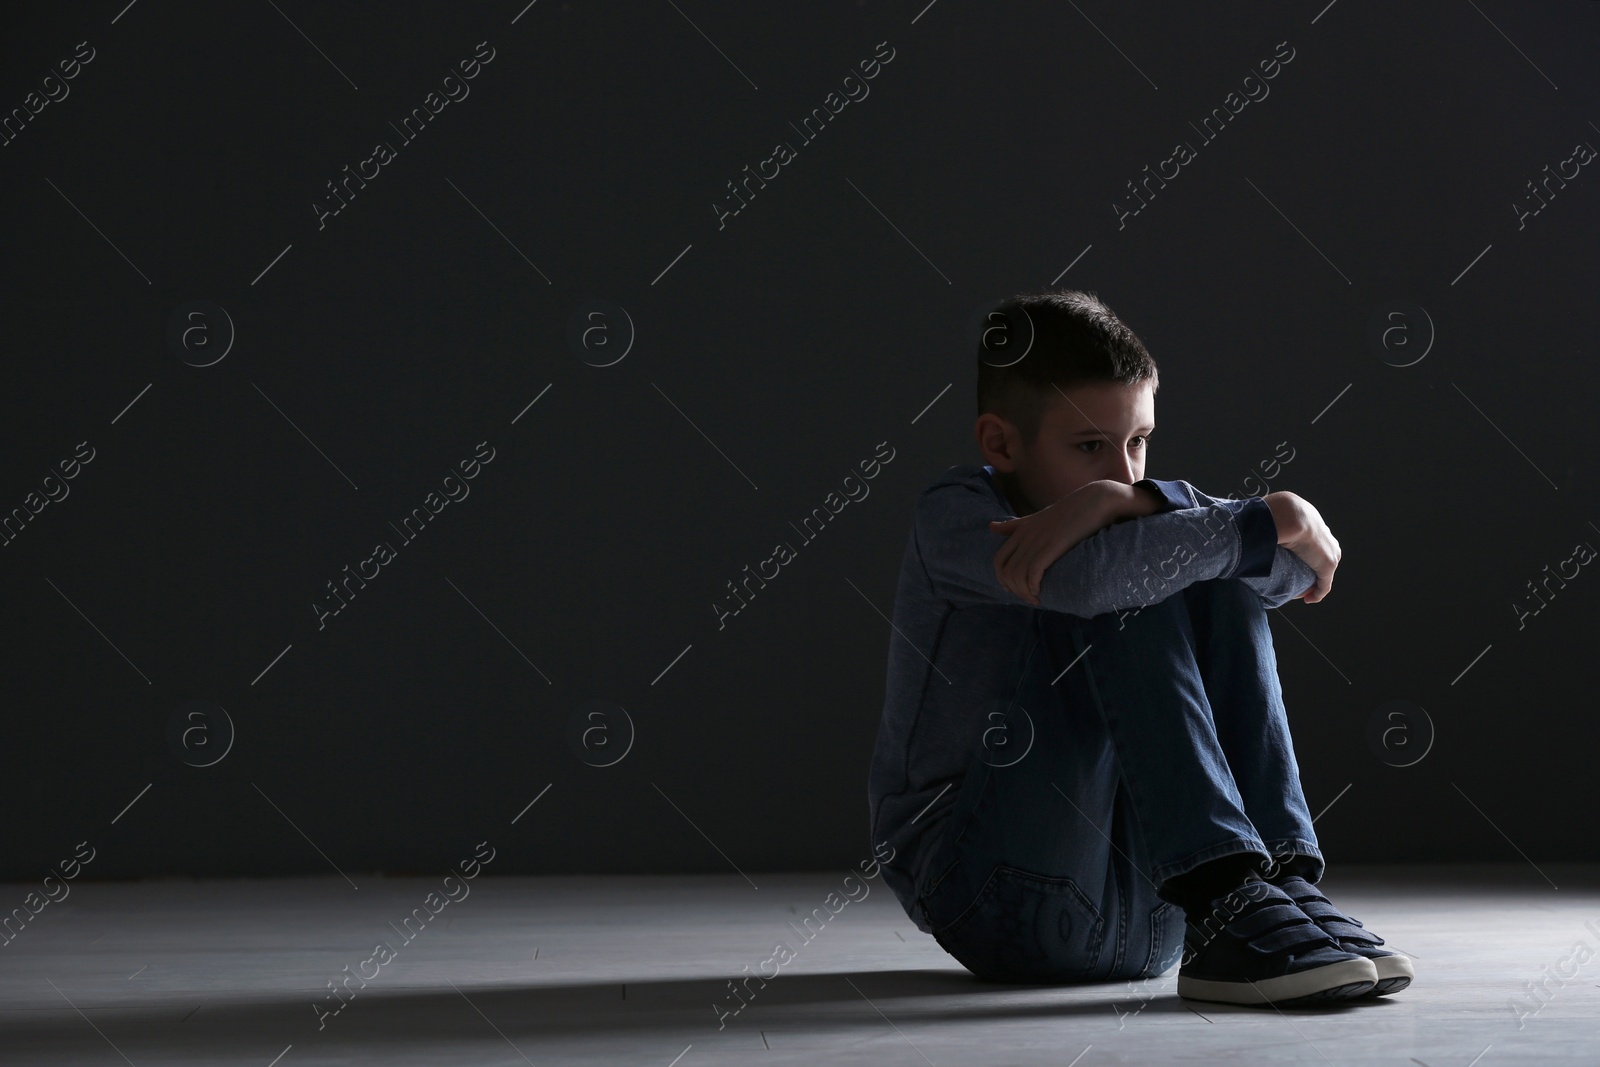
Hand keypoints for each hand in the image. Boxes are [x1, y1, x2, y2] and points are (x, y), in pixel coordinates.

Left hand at [988, 481, 1126, 605]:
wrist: (1097, 499)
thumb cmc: (1070, 510)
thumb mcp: (1038, 516)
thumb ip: (1015, 525)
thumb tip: (990, 527)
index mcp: (1021, 530)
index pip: (998, 560)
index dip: (1003, 579)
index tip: (1015, 589)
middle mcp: (1026, 536)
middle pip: (1007, 572)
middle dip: (1015, 590)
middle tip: (1031, 598)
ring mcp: (1038, 540)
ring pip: (1018, 575)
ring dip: (1025, 592)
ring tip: (1037, 599)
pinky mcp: (1053, 545)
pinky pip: (1033, 572)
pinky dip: (1033, 586)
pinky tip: (1041, 592)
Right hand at [1265, 491, 1339, 603]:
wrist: (1289, 516)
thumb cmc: (1274, 512)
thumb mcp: (1269, 512)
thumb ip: (1261, 520)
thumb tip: (1241, 524)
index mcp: (1311, 520)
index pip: (1311, 539)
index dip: (1302, 551)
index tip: (1290, 560)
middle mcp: (1325, 536)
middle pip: (1320, 555)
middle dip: (1310, 567)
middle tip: (1296, 578)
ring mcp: (1329, 551)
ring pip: (1323, 571)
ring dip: (1313, 582)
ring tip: (1300, 592)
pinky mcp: (1327, 565)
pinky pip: (1324, 585)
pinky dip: (1317, 593)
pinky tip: (1308, 599)